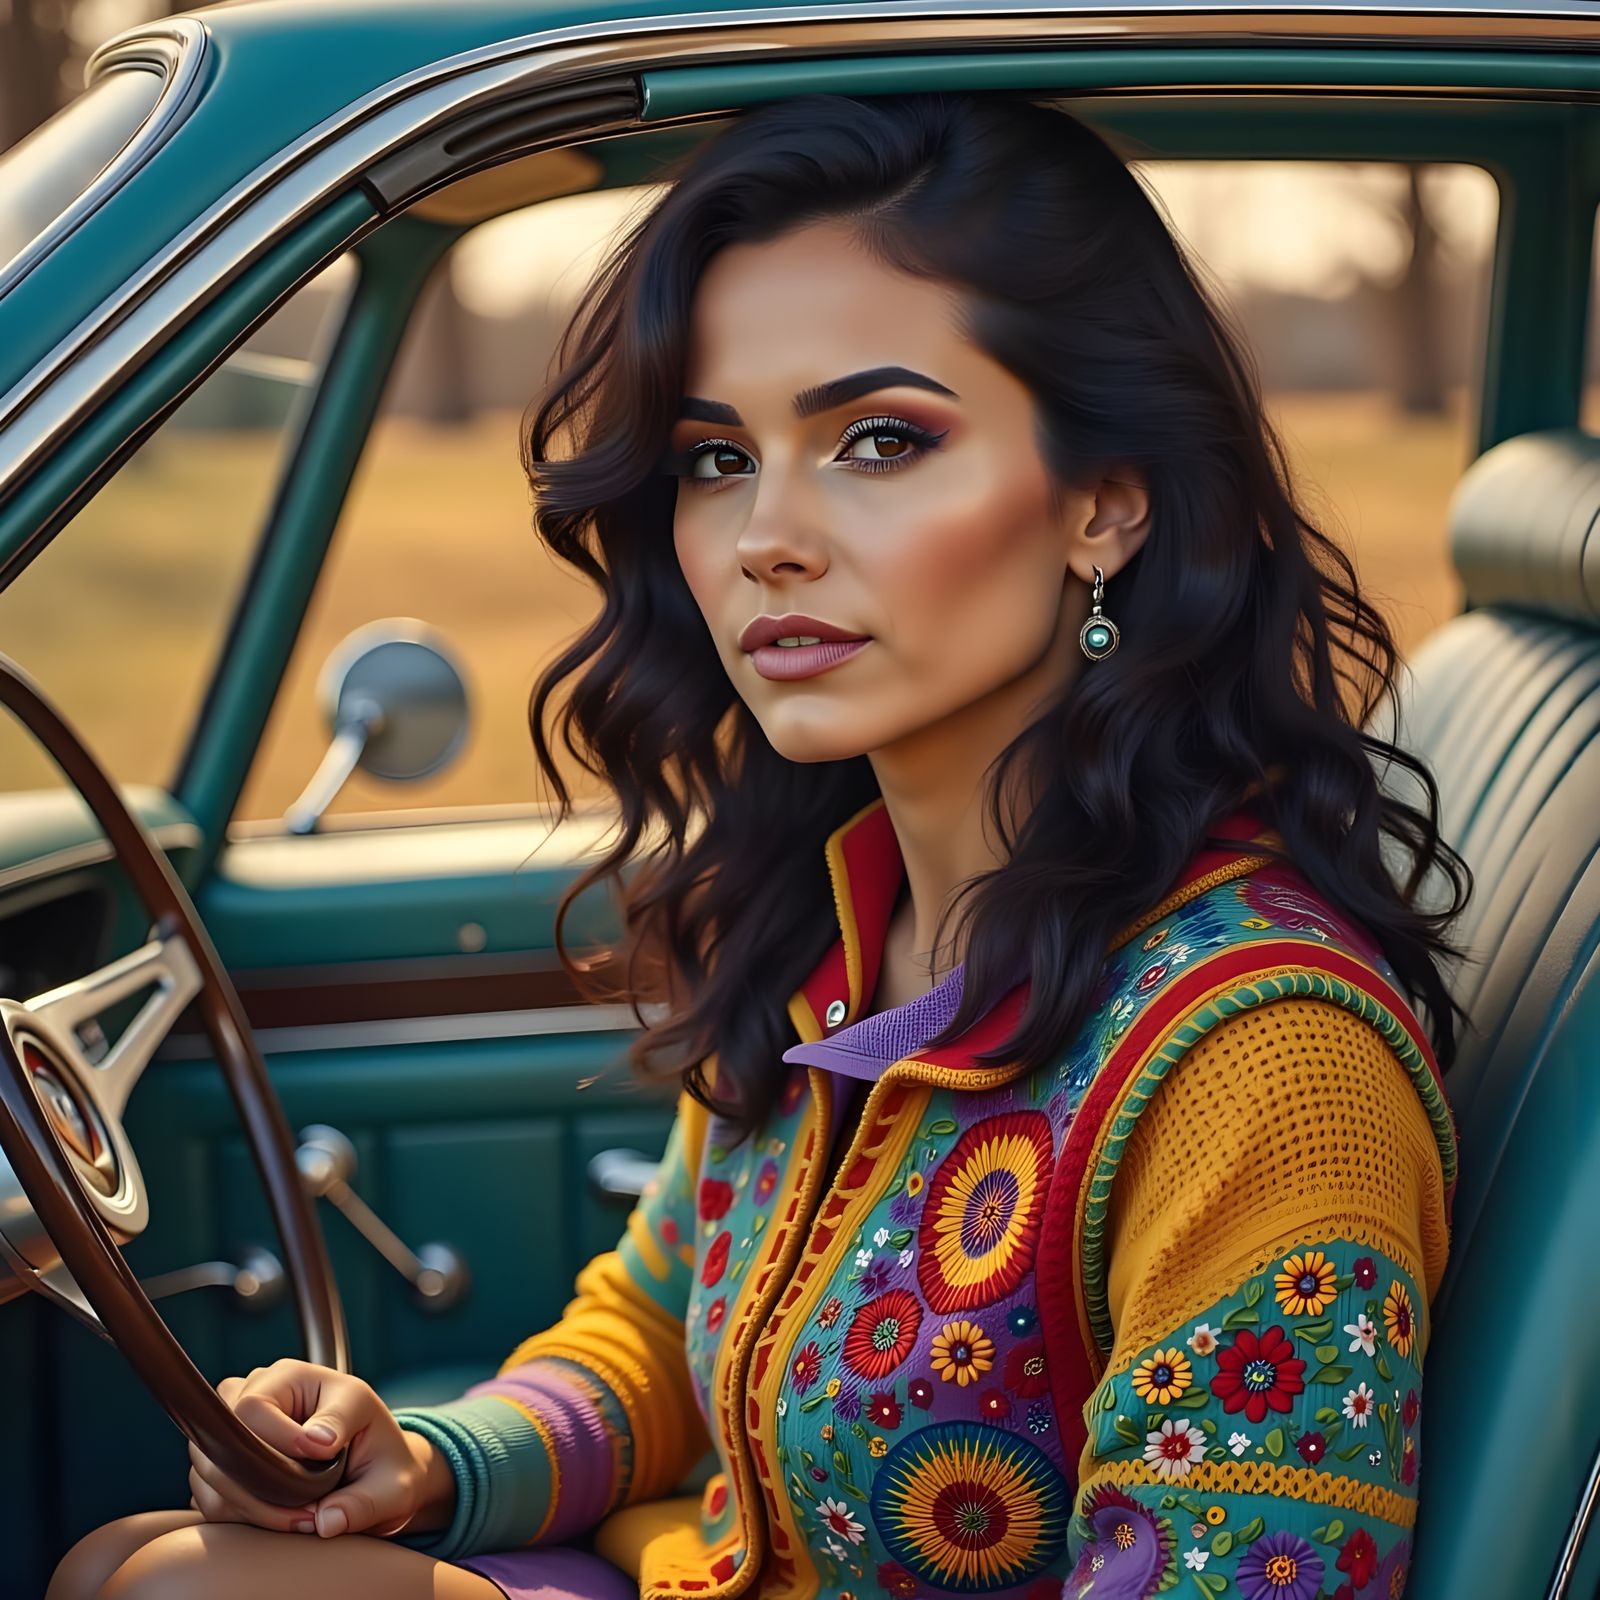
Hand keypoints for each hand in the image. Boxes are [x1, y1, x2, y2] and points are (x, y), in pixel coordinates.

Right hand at [186, 1358, 434, 1539]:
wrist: (374, 1476)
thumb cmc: (383, 1466)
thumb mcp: (392, 1478)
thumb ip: (364, 1499)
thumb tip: (326, 1520)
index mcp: (299, 1377)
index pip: (254, 1408)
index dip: (280, 1444)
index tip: (322, 1464)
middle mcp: (261, 1394)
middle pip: (222, 1437)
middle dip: (261, 1488)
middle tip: (309, 1514)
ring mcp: (238, 1426)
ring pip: (208, 1468)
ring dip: (246, 1506)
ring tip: (299, 1519)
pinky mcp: (225, 1461)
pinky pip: (207, 1492)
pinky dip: (234, 1515)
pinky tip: (276, 1520)